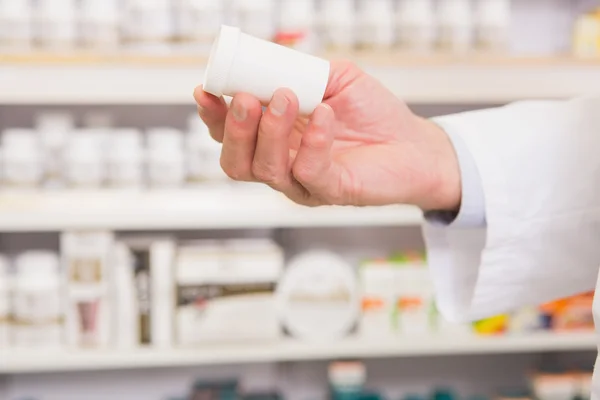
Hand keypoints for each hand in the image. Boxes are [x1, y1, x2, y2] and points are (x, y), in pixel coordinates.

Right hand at [193, 61, 460, 210]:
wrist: (414, 143)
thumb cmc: (372, 113)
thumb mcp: (333, 79)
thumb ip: (301, 71)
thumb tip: (268, 61)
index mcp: (274, 139)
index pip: (230, 135)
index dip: (213, 116)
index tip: (206, 89)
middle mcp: (281, 165)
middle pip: (236, 162)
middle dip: (235, 130)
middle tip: (246, 98)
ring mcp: (304, 183)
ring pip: (266, 170)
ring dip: (270, 132)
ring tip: (287, 98)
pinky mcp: (331, 191)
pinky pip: (310, 173)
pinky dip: (314, 143)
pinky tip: (326, 115)